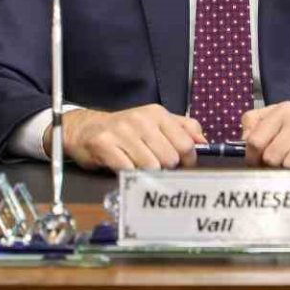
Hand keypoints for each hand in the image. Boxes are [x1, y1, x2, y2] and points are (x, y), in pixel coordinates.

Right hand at [47, 105, 204, 171]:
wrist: (85, 129)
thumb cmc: (126, 130)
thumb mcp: (156, 122)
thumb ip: (183, 128)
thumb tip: (204, 142)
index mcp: (157, 113)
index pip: (186, 144)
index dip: (187, 161)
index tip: (179, 164)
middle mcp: (141, 119)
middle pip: (170, 159)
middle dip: (165, 168)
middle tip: (154, 165)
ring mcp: (122, 132)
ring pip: (151, 167)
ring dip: (147, 173)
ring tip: (138, 166)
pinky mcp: (105, 145)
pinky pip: (129, 170)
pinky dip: (130, 175)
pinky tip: (125, 169)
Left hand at [241, 102, 289, 168]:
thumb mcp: (286, 117)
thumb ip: (260, 124)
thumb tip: (243, 141)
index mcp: (282, 110)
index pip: (254, 140)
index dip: (253, 158)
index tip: (258, 165)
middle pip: (271, 156)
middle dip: (274, 167)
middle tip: (283, 166)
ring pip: (289, 164)